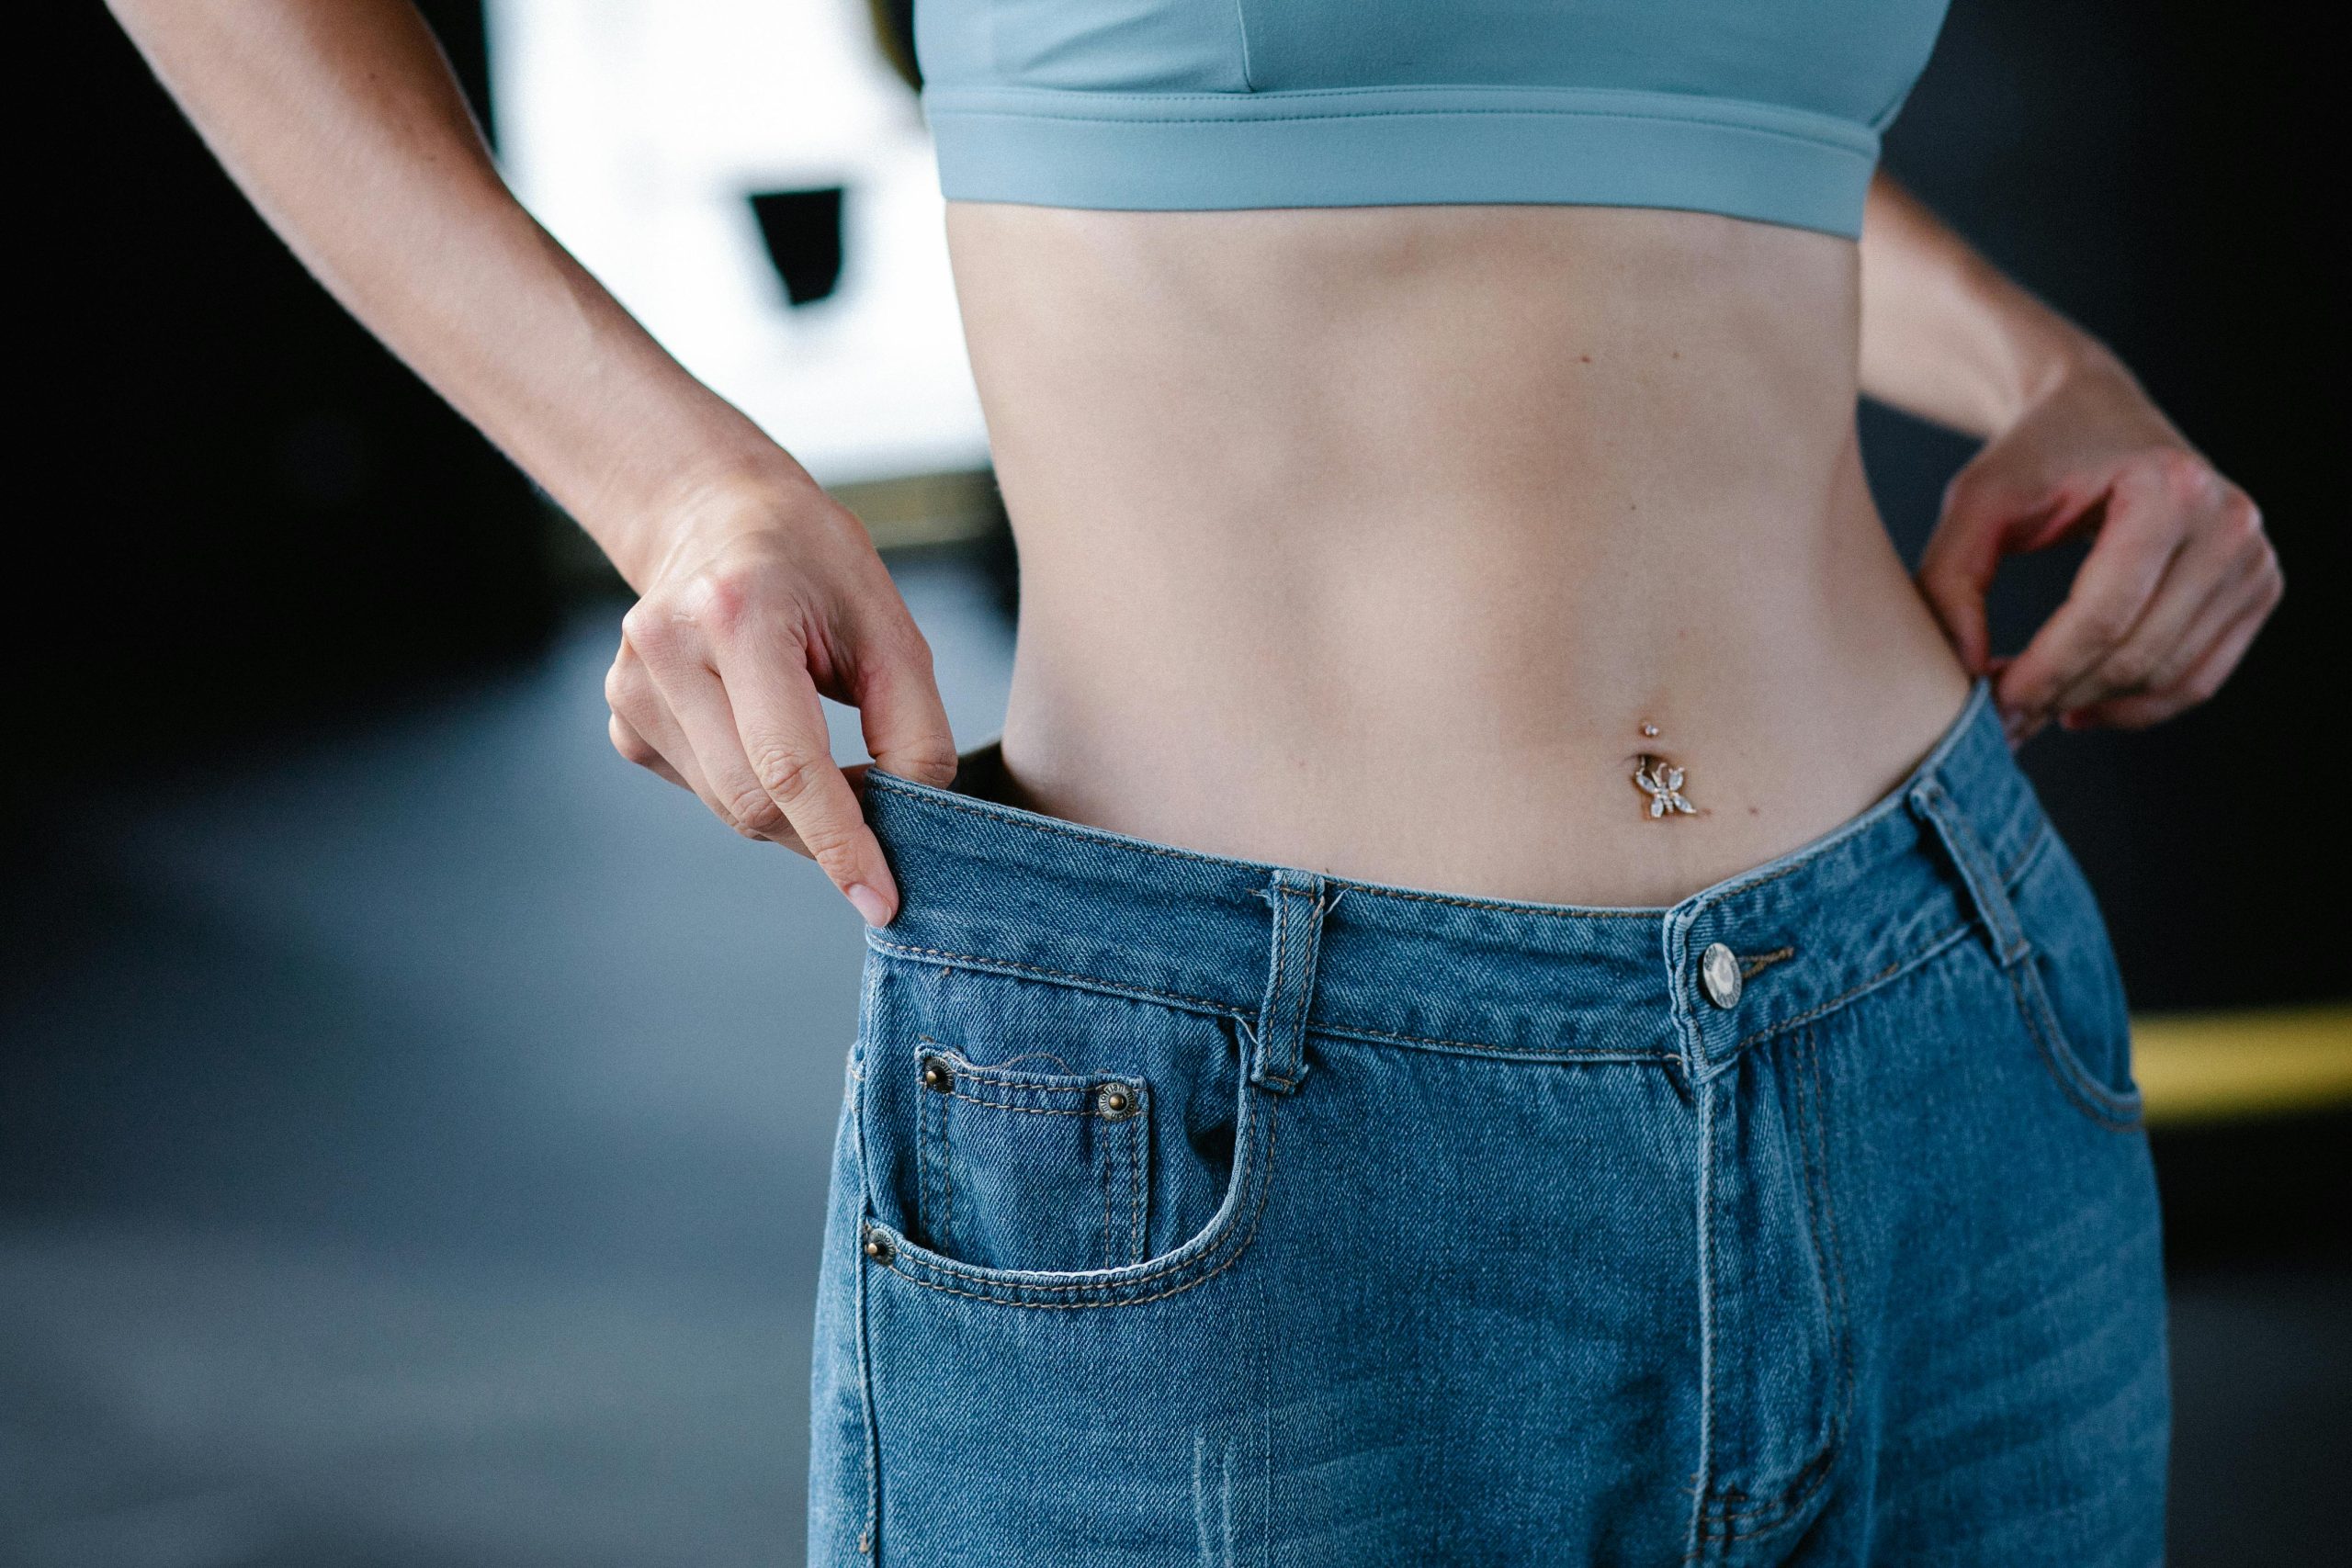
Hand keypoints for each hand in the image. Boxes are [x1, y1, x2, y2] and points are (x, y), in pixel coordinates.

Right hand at [602, 478, 957, 923]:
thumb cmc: (811, 561)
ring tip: (827, 752)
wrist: (714, 513)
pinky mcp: (625, 720)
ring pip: (730, 808)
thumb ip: (914, 722)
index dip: (840, 842)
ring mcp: (632, 687)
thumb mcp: (888, 621)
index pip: (788, 763)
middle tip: (880, 817)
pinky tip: (768, 732)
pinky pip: (706, 792)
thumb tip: (916, 814)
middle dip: (826, 832)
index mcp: (736, 611)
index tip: (882, 898)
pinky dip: (757, 789)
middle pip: (754, 801)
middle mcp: (666, 648)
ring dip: (795, 812)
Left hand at [1916, 350, 2281, 743]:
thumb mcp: (1976, 502)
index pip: (2104, 615)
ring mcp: (2253, 558)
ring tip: (2031, 706)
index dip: (2044, 673)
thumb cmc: (2035, 455)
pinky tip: (2079, 706)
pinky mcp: (2256, 588)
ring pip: (2168, 675)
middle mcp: (2228, 522)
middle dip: (2061, 696)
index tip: (1989, 707)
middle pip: (2139, 652)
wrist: (2096, 413)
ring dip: (2092, 705)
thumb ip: (1952, 582)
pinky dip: (2136, 706)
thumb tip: (1964, 671)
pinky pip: (2198, 678)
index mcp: (2168, 488)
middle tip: (2000, 720)